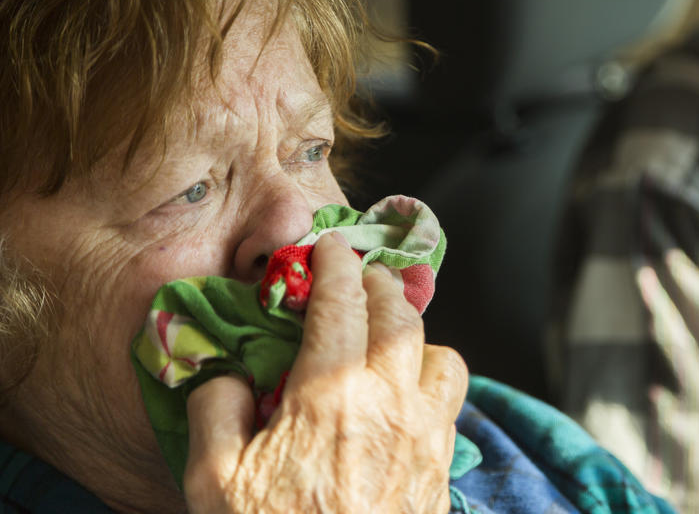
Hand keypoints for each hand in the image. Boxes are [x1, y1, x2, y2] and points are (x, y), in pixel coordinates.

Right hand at [183, 232, 467, 512]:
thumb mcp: (213, 483)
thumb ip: (216, 410)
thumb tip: (229, 376)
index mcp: (330, 395)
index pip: (341, 300)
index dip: (334, 262)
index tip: (328, 245)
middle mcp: (389, 403)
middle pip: (399, 313)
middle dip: (376, 284)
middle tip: (356, 281)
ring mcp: (425, 434)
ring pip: (441, 352)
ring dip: (415, 333)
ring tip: (388, 338)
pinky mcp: (442, 466)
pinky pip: (454, 398)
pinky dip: (436, 377)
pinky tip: (410, 392)